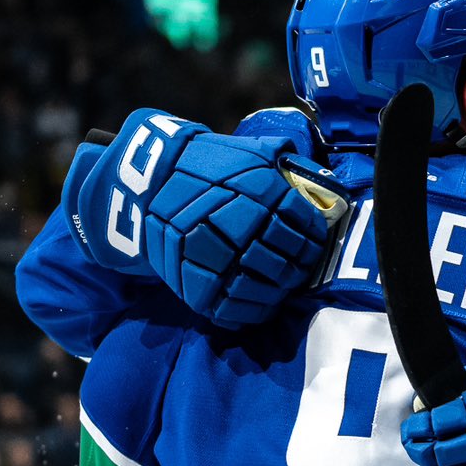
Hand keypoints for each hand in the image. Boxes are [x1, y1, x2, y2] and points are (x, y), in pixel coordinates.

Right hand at [66, 110, 350, 328]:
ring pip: (262, 290)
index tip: (311, 244)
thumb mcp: (250, 152)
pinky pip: (229, 309)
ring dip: (277, 294)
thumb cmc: (207, 164)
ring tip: (279, 290)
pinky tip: (257, 307)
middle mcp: (240, 226)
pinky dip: (248, 313)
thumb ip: (284, 167)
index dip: (313, 240)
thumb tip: (317, 181)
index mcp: (259, 193)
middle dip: (297, 269)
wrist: (148, 180)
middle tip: (297, 270)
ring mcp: (215, 256)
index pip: (304, 228)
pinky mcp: (192, 281)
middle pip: (286, 262)